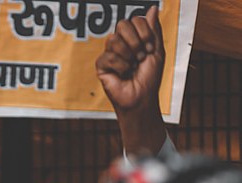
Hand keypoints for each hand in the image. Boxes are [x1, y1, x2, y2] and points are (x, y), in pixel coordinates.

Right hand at [96, 7, 167, 154]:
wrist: (142, 97)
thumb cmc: (150, 77)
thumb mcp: (157, 50)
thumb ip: (154, 29)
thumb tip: (152, 8)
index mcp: (134, 38)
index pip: (134, 20)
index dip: (144, 31)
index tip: (150, 47)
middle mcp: (120, 44)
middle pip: (121, 25)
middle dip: (135, 40)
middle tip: (141, 55)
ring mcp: (110, 54)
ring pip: (113, 40)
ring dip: (128, 54)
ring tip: (132, 66)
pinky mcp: (101, 66)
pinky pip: (107, 56)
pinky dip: (120, 66)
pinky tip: (123, 74)